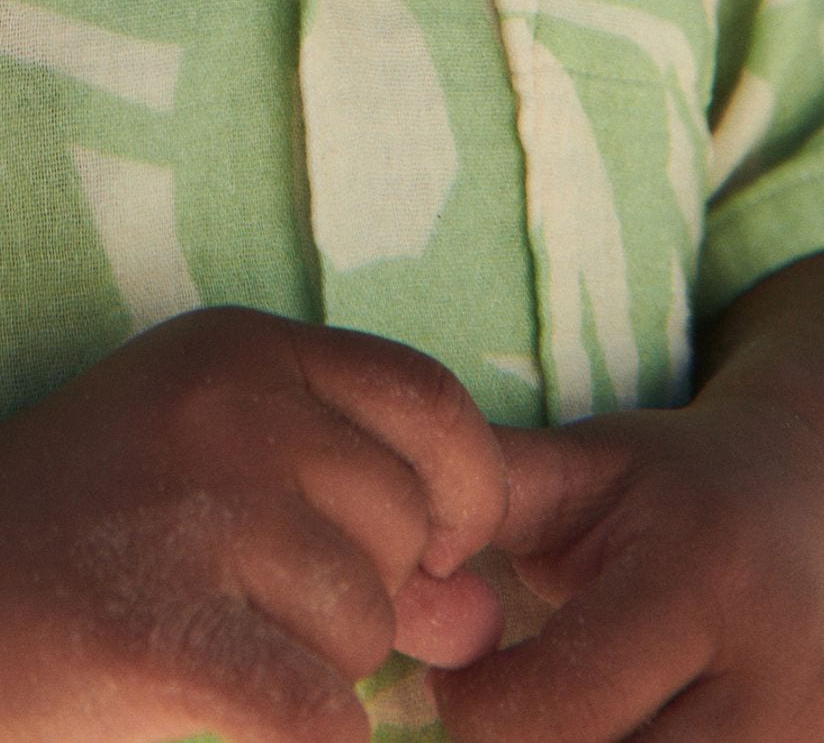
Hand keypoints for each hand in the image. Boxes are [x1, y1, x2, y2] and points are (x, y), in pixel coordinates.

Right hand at [0, 306, 508, 742]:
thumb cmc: (98, 524)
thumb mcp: (228, 471)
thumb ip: (363, 520)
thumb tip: (481, 615)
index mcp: (245, 347)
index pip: (434, 410)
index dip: (458, 496)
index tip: (423, 550)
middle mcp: (226, 405)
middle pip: (403, 528)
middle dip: (370, 593)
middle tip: (269, 603)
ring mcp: (187, 508)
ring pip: (363, 623)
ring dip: (321, 663)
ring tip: (226, 639)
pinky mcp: (152, 625)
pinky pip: (316, 713)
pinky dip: (307, 733)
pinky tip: (251, 709)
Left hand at [432, 381, 823, 740]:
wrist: (820, 512)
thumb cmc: (678, 490)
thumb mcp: (585, 464)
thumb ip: (485, 493)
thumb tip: (398, 556)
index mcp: (703, 584)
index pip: (562, 708)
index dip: (477, 708)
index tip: (456, 678)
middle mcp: (772, 687)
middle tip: (498, 719)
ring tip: (548, 726)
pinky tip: (603, 737)